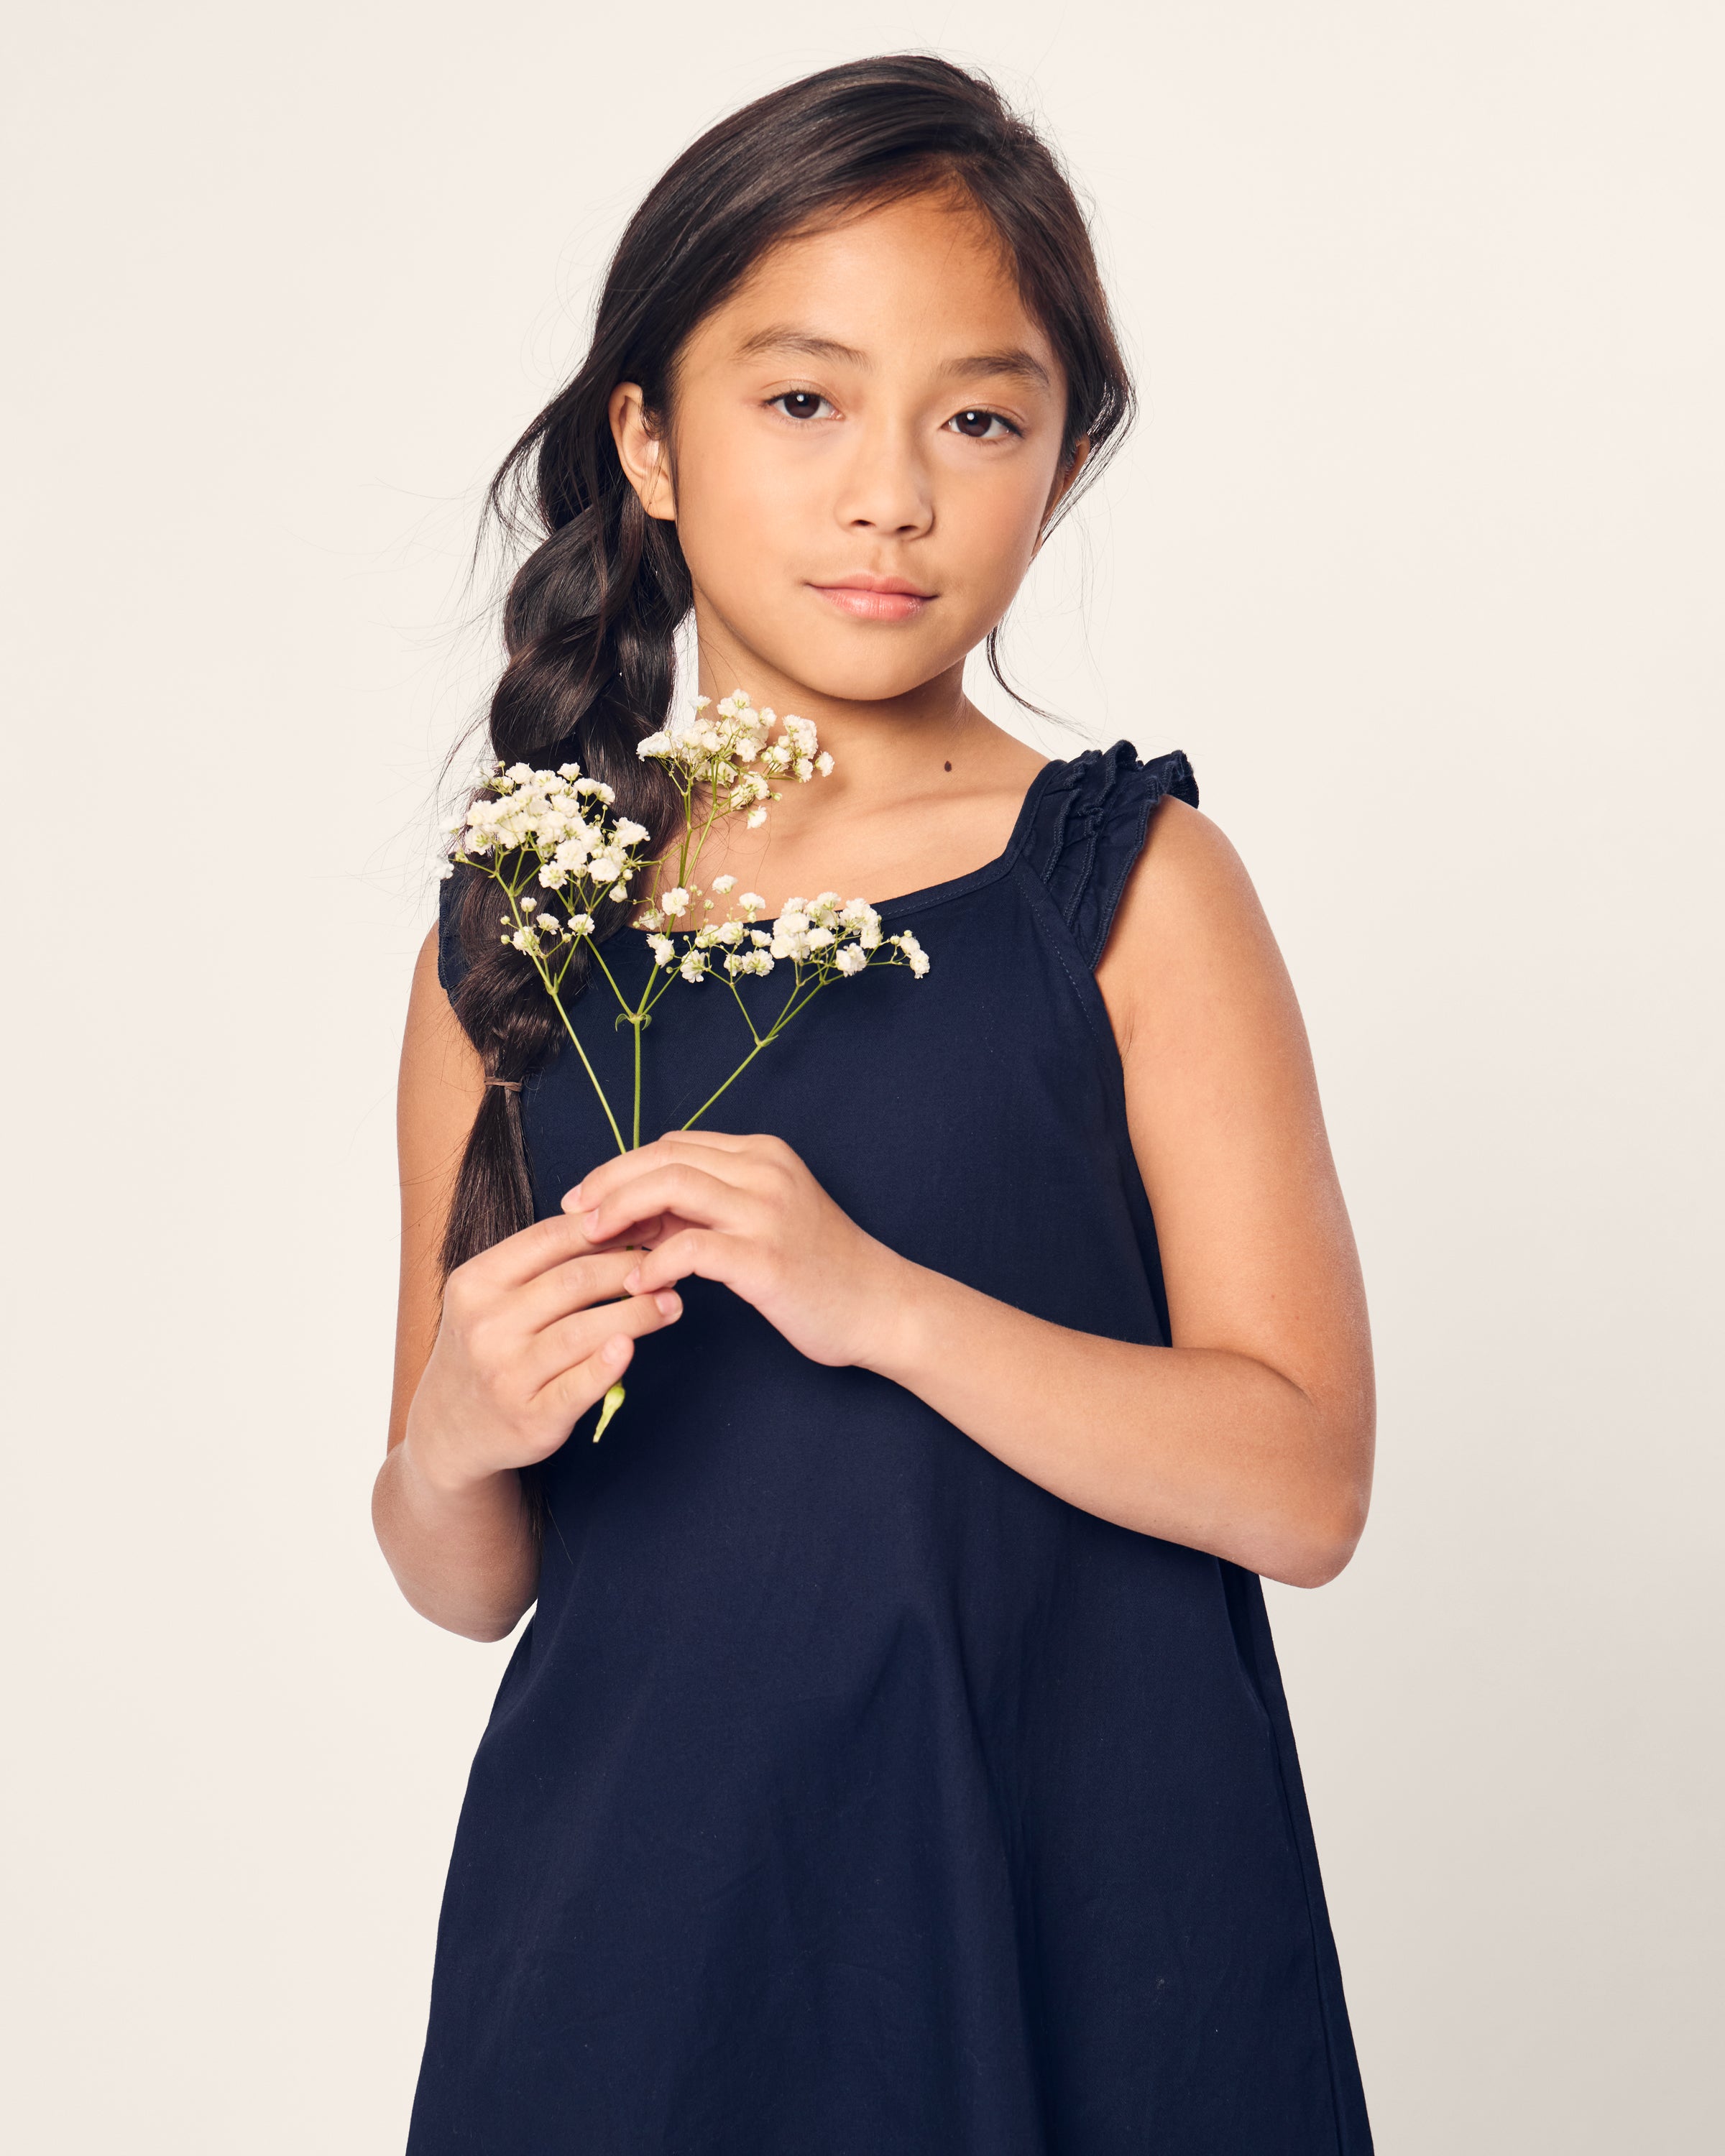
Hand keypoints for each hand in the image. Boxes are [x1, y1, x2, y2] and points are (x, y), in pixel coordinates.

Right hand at [406, 1213, 682, 1491]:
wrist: (449, 1429)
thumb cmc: (487, 1347)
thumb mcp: (491, 1296)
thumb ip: (540, 1263)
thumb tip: (619, 1223)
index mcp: (476, 1282)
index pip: (550, 1238)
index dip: (607, 1227)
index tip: (647, 1225)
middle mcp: (485, 1326)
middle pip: (574, 1281)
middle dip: (630, 1269)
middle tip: (669, 1266)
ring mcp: (505, 1375)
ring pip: (583, 1331)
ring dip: (637, 1313)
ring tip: (670, 1303)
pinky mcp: (530, 1419)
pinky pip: (578, 1386)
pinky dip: (609, 1365)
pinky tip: (632, 1347)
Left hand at [566, 1131, 913, 1369]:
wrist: (881, 1306)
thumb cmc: (820, 1269)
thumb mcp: (764, 1219)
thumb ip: (707, 1207)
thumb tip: (637, 1213)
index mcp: (762, 1154)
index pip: (672, 1145)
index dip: (621, 1168)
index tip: (587, 1197)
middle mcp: (764, 1171)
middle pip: (663, 1157)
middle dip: (607, 1182)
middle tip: (574, 1214)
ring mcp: (767, 1212)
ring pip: (672, 1186)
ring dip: (620, 1211)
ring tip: (594, 1239)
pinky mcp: (766, 1259)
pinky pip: (691, 1248)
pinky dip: (654, 1261)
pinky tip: (638, 1281)